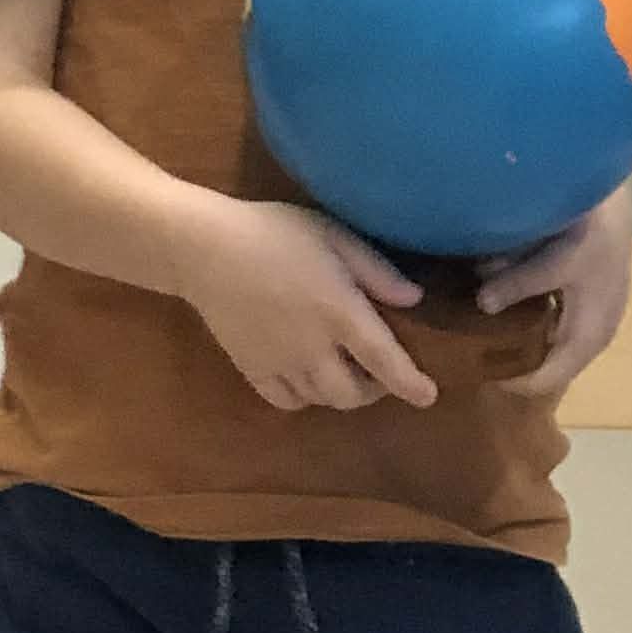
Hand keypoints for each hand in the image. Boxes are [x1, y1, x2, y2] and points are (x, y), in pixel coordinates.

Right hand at [176, 196, 436, 414]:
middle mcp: (312, 347)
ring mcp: (279, 363)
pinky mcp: (251, 369)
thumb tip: (414, 299)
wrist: (203, 248)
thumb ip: (376, 269)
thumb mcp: (333, 235)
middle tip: (378, 373)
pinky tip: (305, 377)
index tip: (428, 395)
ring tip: (342, 372)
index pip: (384, 361)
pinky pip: (285, 400)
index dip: (411, 384)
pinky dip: (303, 397)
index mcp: (338, 312)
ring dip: (339, 393)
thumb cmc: (273, 231)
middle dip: (373, 391)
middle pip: (351, 394)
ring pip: (320, 399)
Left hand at [480, 194, 631, 402]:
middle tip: (480, 357)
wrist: (617, 206)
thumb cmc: (593, 236)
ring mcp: (598, 318)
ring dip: (529, 344)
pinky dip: (538, 324)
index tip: (481, 375)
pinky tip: (514, 312)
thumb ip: (517, 284)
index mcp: (588, 336)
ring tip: (491, 338)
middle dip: (519, 364)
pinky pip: (561, 324)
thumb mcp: (554, 261)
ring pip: (557, 345)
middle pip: (553, 366)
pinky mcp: (593, 301)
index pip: (548, 379)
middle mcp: (596, 335)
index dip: (515, 382)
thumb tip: (482, 304)